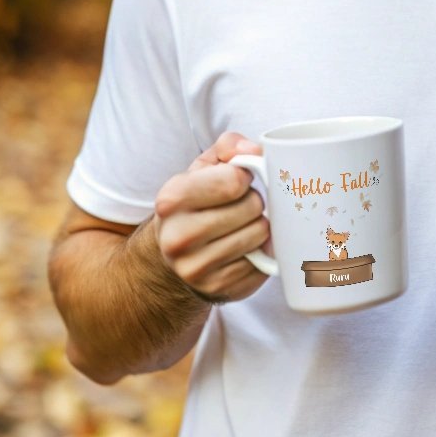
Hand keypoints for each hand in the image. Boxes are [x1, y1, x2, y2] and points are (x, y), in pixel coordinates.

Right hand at [153, 131, 270, 302]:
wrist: (174, 254)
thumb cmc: (197, 201)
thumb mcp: (204, 166)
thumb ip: (229, 146)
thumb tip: (256, 150)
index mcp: (171, 200)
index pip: (234, 181)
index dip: (245, 176)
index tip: (238, 180)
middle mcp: (178, 237)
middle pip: (252, 207)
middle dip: (254, 201)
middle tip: (241, 205)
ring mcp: (197, 269)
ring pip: (261, 234)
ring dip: (259, 225)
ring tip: (242, 224)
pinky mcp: (219, 290)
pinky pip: (263, 262)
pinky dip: (261, 251)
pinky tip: (244, 247)